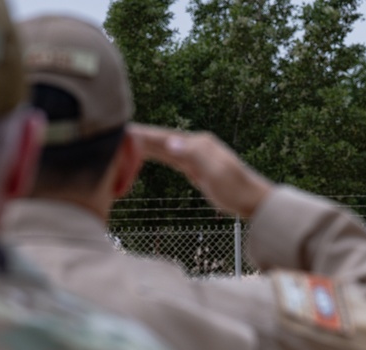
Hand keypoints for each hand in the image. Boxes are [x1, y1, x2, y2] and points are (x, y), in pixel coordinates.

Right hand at [129, 124, 272, 218]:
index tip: (122, 131)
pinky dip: (156, 156)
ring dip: (144, 145)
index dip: (143, 135)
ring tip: (122, 142)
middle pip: (162, 140)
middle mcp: (196, 145)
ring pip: (165, 148)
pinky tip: (146, 155)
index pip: (165, 137)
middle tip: (112, 134)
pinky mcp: (196, 168)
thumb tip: (171, 142)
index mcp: (199, 143)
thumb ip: (194, 155)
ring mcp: (196, 156)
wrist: (253, 201)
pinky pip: (171, 159)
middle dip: (138, 138)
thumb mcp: (216, 172)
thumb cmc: (237, 189)